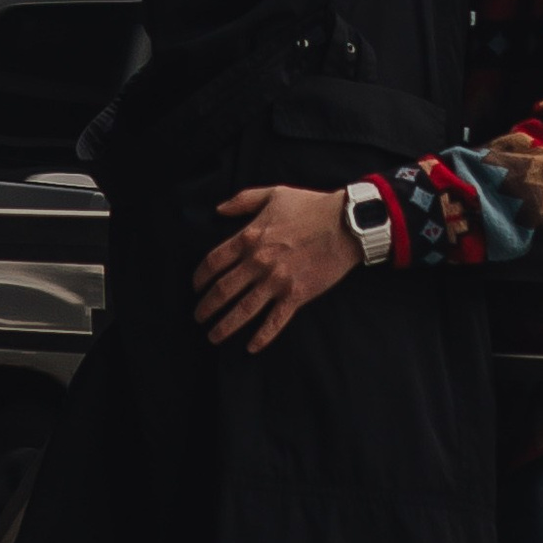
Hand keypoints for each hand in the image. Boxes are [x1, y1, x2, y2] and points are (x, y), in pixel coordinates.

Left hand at [193, 184, 359, 351]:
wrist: (346, 223)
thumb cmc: (311, 206)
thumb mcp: (272, 194)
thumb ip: (242, 201)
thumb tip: (218, 210)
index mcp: (249, 237)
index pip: (213, 262)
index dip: (199, 278)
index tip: (196, 287)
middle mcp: (258, 262)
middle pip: (222, 290)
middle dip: (206, 307)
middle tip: (198, 317)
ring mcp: (277, 281)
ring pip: (243, 310)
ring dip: (224, 326)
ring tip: (213, 336)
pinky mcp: (297, 295)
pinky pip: (275, 321)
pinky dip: (262, 337)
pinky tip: (251, 348)